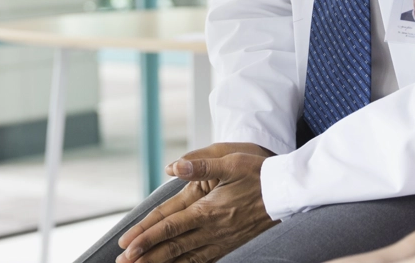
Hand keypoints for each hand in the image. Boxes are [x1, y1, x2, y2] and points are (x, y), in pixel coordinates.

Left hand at [117, 144, 276, 262]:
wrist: (288, 190)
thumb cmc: (259, 172)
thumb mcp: (230, 161)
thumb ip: (200, 165)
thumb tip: (172, 165)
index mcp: (207, 209)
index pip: (169, 226)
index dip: (146, 236)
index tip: (126, 245)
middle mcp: (213, 229)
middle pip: (173, 247)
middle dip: (147, 256)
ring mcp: (223, 240)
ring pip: (187, 258)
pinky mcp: (232, 244)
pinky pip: (205, 260)